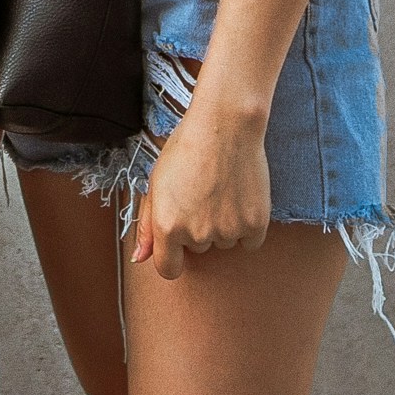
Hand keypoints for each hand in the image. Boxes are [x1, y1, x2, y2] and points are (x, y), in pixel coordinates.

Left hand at [129, 96, 268, 279]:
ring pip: (224, 242)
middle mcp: (197, 234)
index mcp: (167, 226)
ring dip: (224, 224)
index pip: (169, 269)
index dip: (173, 257)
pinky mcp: (255, 224)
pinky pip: (249, 241)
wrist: (225, 125)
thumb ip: (147, 224)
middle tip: (202, 192)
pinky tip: (241, 197)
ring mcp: (227, 231)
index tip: (179, 244)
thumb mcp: (156, 182)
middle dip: (199, 227)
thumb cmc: (186, 149)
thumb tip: (140, 258)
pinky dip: (247, 225)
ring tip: (222, 188)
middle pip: (198, 248)